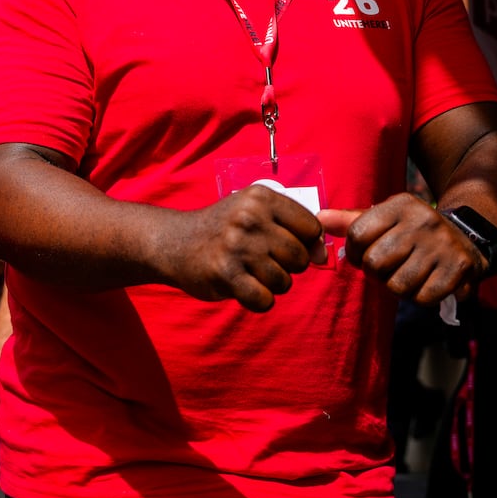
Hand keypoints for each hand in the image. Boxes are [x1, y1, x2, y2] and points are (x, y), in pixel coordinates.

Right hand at [163, 185, 324, 311]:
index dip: (303, 242)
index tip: (280, 244)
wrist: (174, 242)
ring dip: (271, 284)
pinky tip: (242, 286)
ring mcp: (236, 246)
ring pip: (284, 282)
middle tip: (260, 260)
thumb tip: (322, 256)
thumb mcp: (256, 213)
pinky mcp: (225, 274)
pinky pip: (264, 300)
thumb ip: (293, 228)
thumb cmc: (224, 229)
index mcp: (261, 198)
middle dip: (287, 266)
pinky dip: (257, 300)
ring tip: (248, 271)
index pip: (311, 228)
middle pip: (300, 258)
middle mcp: (249, 218)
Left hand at [319, 193, 487, 303]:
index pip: (357, 234)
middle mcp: (422, 221)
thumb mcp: (384, 218)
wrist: (468, 237)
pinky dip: (420, 297)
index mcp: (400, 205)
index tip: (363, 256)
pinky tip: (426, 283)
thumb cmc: (412, 231)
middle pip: (375, 263)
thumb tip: (318, 219)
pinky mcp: (459, 267)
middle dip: (376, 273)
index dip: (355, 253)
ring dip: (398, 288)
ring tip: (406, 275)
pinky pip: (423, 297)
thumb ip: (349, 221)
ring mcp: (442, 244)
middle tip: (387, 269)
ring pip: (398, 285)